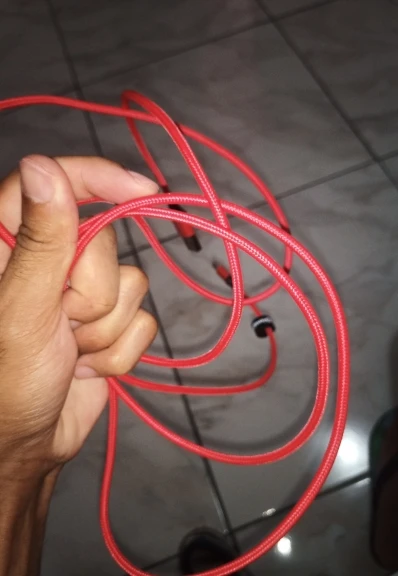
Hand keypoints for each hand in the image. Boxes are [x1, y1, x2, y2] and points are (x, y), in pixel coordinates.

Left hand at [0, 155, 157, 479]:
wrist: (26, 444)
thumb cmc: (6, 383)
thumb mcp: (21, 310)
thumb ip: (42, 241)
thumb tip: (44, 164)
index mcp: (12, 245)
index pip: (56, 184)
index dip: (100, 179)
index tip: (142, 190)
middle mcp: (51, 261)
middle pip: (105, 243)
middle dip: (92, 295)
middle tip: (61, 327)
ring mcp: (83, 293)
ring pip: (132, 284)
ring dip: (104, 330)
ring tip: (71, 352)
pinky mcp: (110, 322)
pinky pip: (143, 321)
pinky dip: (119, 352)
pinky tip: (87, 367)